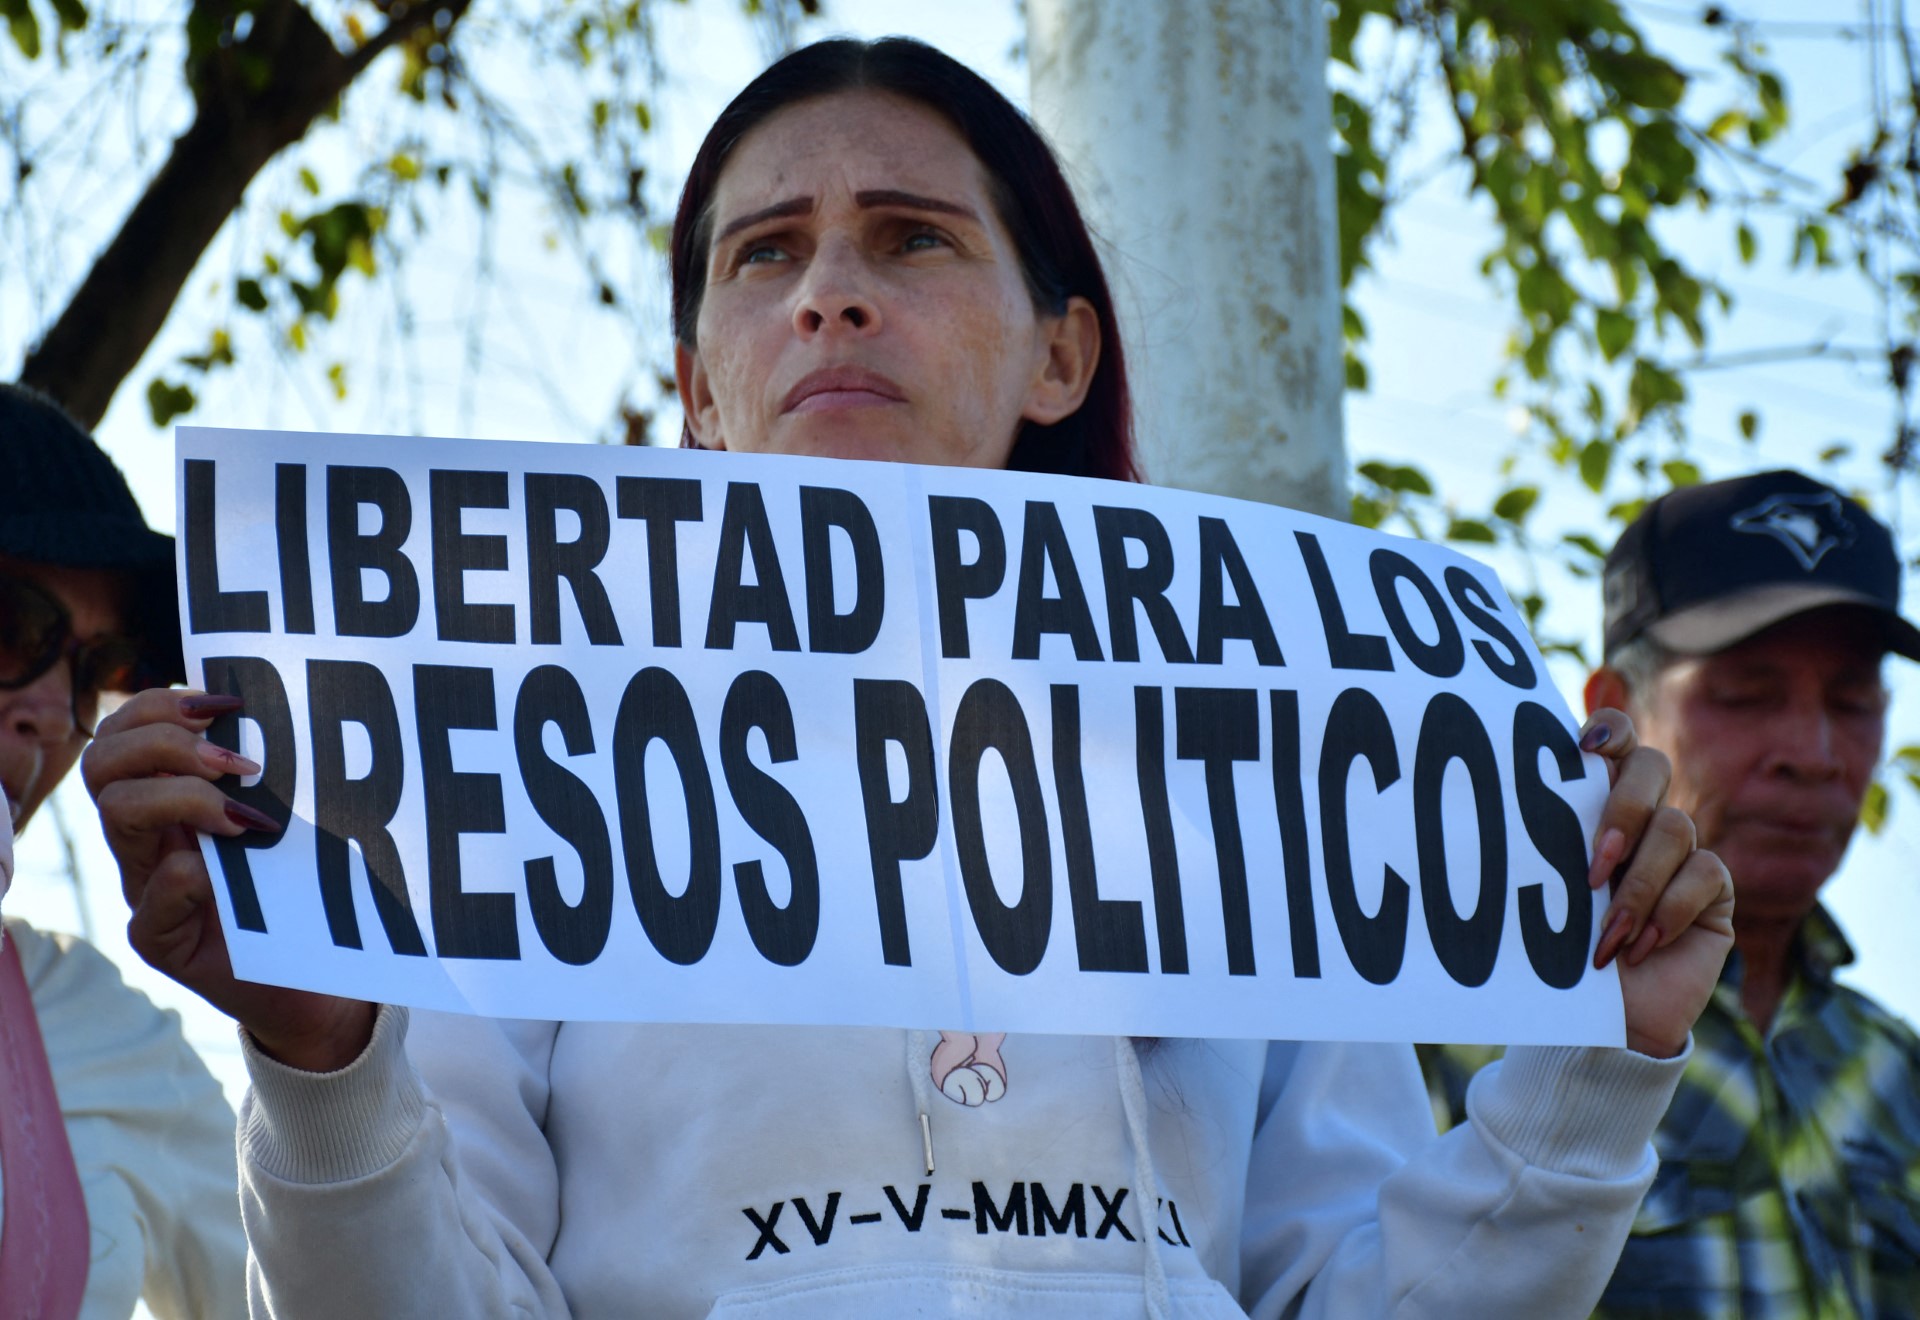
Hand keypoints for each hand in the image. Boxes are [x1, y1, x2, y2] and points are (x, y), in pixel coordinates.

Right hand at [83, 689, 375, 1071]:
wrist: (318, 980)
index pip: (127, 730)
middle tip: (237, 762)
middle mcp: (151, 840)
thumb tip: (271, 725)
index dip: (164, 705)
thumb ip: (270, 780)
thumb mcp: (291, 825)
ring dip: (180, 797)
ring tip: (243, 815)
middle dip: (166, 742)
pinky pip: (148, 907)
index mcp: (173, 800)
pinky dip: (185, 880)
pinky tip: (225, 877)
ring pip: (118, 814)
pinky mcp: (167, 944)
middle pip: (104, 763)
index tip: (230, 702)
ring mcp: (150, 891)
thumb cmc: (308, 893)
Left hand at [1579, 708, 1734, 1058]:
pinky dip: (1668, 911)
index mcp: (1595, 804)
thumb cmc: (1561, 954)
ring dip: (1638, 884)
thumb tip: (1509, 801)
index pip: (1614, 740)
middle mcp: (1642, 817)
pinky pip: (1704, 873)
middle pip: (1652, 766)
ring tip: (1607, 934)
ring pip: (1674, 827)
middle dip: (1624, 808)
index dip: (1609, 729)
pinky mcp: (1713, 889)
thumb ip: (1546, 845)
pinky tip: (1640, 947)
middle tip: (1594, 864)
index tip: (1584, 748)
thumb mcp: (1545, 893)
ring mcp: (1682, 850)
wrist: (1603, 1022)